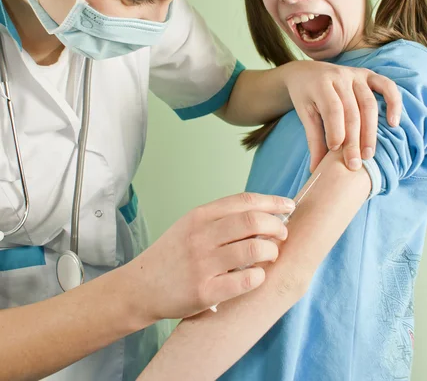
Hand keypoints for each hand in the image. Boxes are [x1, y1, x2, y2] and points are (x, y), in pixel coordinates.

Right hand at [128, 192, 294, 320]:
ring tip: (271, 255)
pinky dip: (259, 277)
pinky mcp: (205, 292)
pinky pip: (246, 281)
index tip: (288, 206)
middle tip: (282, 233)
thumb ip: (220, 217)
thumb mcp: (190, 225)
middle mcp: (201, 236)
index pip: (244, 201)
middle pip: (253, 222)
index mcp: (199, 216)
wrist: (141, 287)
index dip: (272, 202)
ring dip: (271, 251)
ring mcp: (202, 264)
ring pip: (254, 250)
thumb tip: (262, 212)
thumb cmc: (172, 254)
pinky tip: (257, 276)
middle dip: (277, 226)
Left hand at [282, 60, 401, 171]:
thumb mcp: (304, 113)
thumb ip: (313, 139)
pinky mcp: (368, 75)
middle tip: (354, 164)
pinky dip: (394, 103)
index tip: (335, 151)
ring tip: (368, 154)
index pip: (333, 109)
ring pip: (368, 104)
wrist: (305, 72)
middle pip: (352, 110)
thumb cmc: (304, 96)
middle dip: (354, 139)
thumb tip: (315, 169)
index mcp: (320, 83)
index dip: (335, 131)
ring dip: (370, 131)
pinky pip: (386, 86)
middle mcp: (340, 76)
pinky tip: (394, 123)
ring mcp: (355, 74)